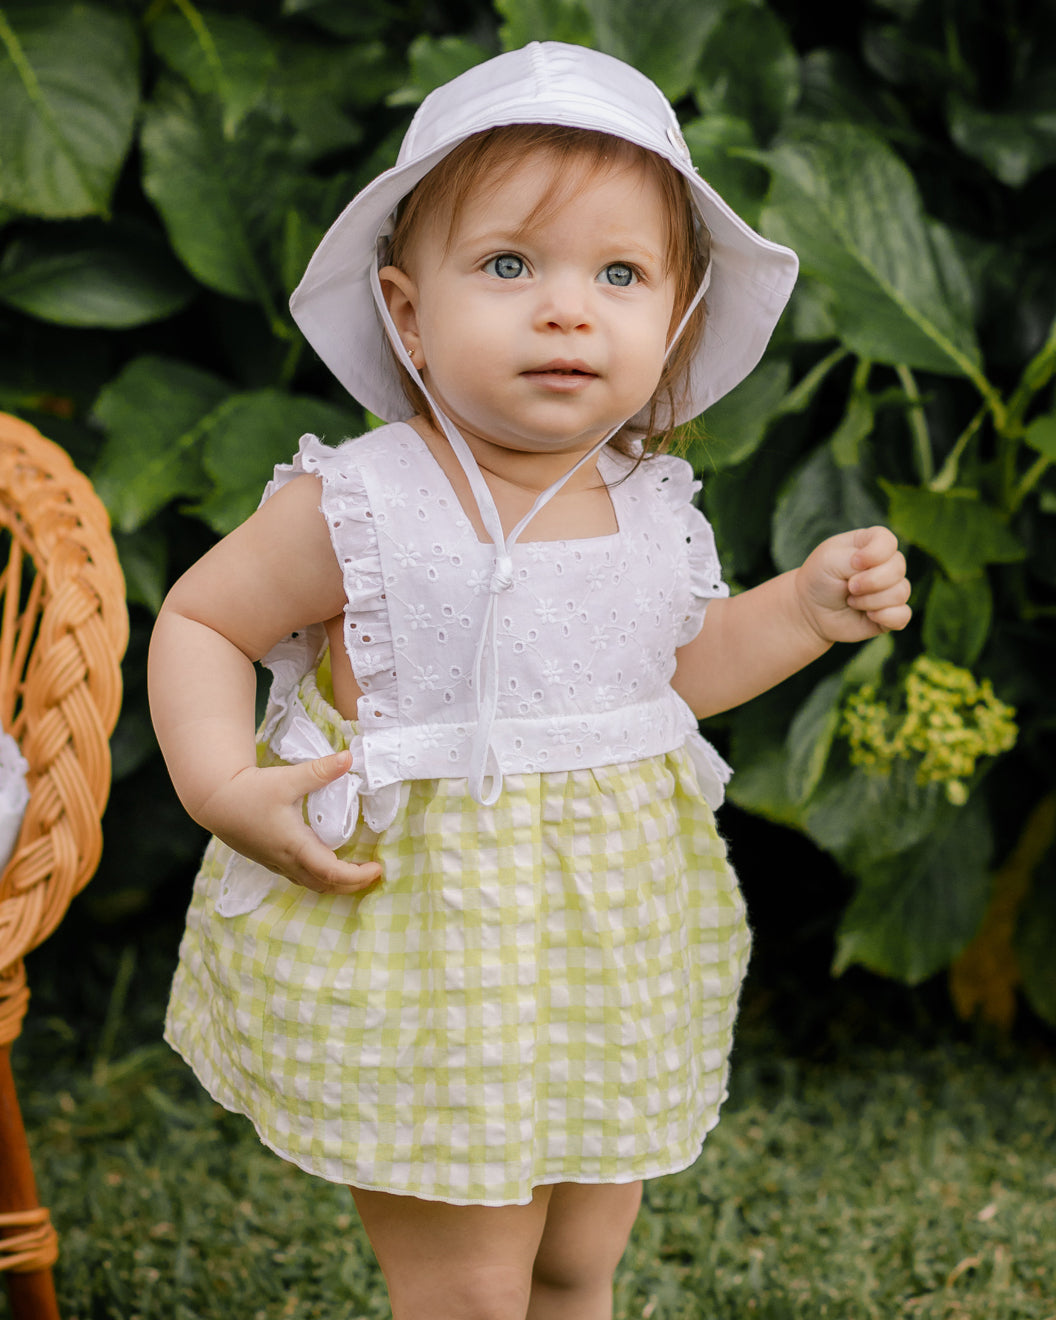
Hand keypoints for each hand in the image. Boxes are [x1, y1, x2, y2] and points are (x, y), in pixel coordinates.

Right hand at [197, 750, 382, 893]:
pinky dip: (321, 877)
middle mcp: (287, 860)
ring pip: (312, 884)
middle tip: (374, 873)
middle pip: (325, 886)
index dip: (358, 876)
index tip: (378, 868)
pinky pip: (302, 877)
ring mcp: (278, 863)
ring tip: (358, 871)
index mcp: (294, 846)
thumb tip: (349, 757)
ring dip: (337, 883)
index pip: (332, 872)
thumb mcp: (286, 779)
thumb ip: (319, 770)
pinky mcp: (272, 859)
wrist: (215, 800)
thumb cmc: (249, 791)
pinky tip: (330, 863)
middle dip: (353, 885)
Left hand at [796, 526, 911, 644]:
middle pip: (898, 567)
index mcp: (870, 543)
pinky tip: (868, 616)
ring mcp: (891, 588)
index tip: (854, 563)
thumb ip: (856, 557)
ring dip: (870, 601)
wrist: (811, 613)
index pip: (888, 541)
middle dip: (871, 581)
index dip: (875, 553)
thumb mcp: (829, 560)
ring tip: (851, 601)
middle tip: (849, 587)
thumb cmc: (819, 580)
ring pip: (901, 592)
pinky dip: (884, 617)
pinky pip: (903, 615)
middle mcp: (885, 564)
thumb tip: (884, 574)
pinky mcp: (892, 613)